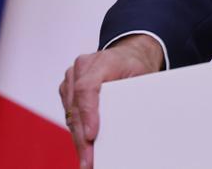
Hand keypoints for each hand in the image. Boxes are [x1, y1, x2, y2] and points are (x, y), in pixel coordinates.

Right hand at [58, 34, 164, 167]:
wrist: (129, 53)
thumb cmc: (135, 64)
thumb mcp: (142, 75)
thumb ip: (134, 94)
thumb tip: (133, 121)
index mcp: (100, 62)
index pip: (87, 88)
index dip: (88, 114)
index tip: (92, 136)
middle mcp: (81, 68)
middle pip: (77, 107)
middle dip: (82, 137)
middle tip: (88, 160)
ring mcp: (72, 79)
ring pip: (71, 114)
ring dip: (78, 138)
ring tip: (87, 159)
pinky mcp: (68, 90)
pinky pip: (70, 114)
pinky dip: (77, 131)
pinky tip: (84, 147)